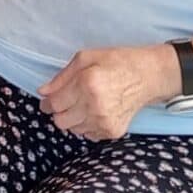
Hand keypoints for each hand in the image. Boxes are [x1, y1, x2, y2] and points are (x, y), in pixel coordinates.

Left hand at [36, 44, 177, 140]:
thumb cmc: (117, 62)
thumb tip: (42, 92)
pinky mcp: (113, 131)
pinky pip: (88, 135)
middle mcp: (95, 106)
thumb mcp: (86, 58)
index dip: (47, 103)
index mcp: (87, 84)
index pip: (54, 104)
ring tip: (86, 103)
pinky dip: (87, 124)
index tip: (47, 100)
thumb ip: (61, 76)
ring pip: (73, 130)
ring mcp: (105, 122)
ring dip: (73, 118)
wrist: (149, 76)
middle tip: (67, 101)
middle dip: (59, 112)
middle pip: (61, 121)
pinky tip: (96, 111)